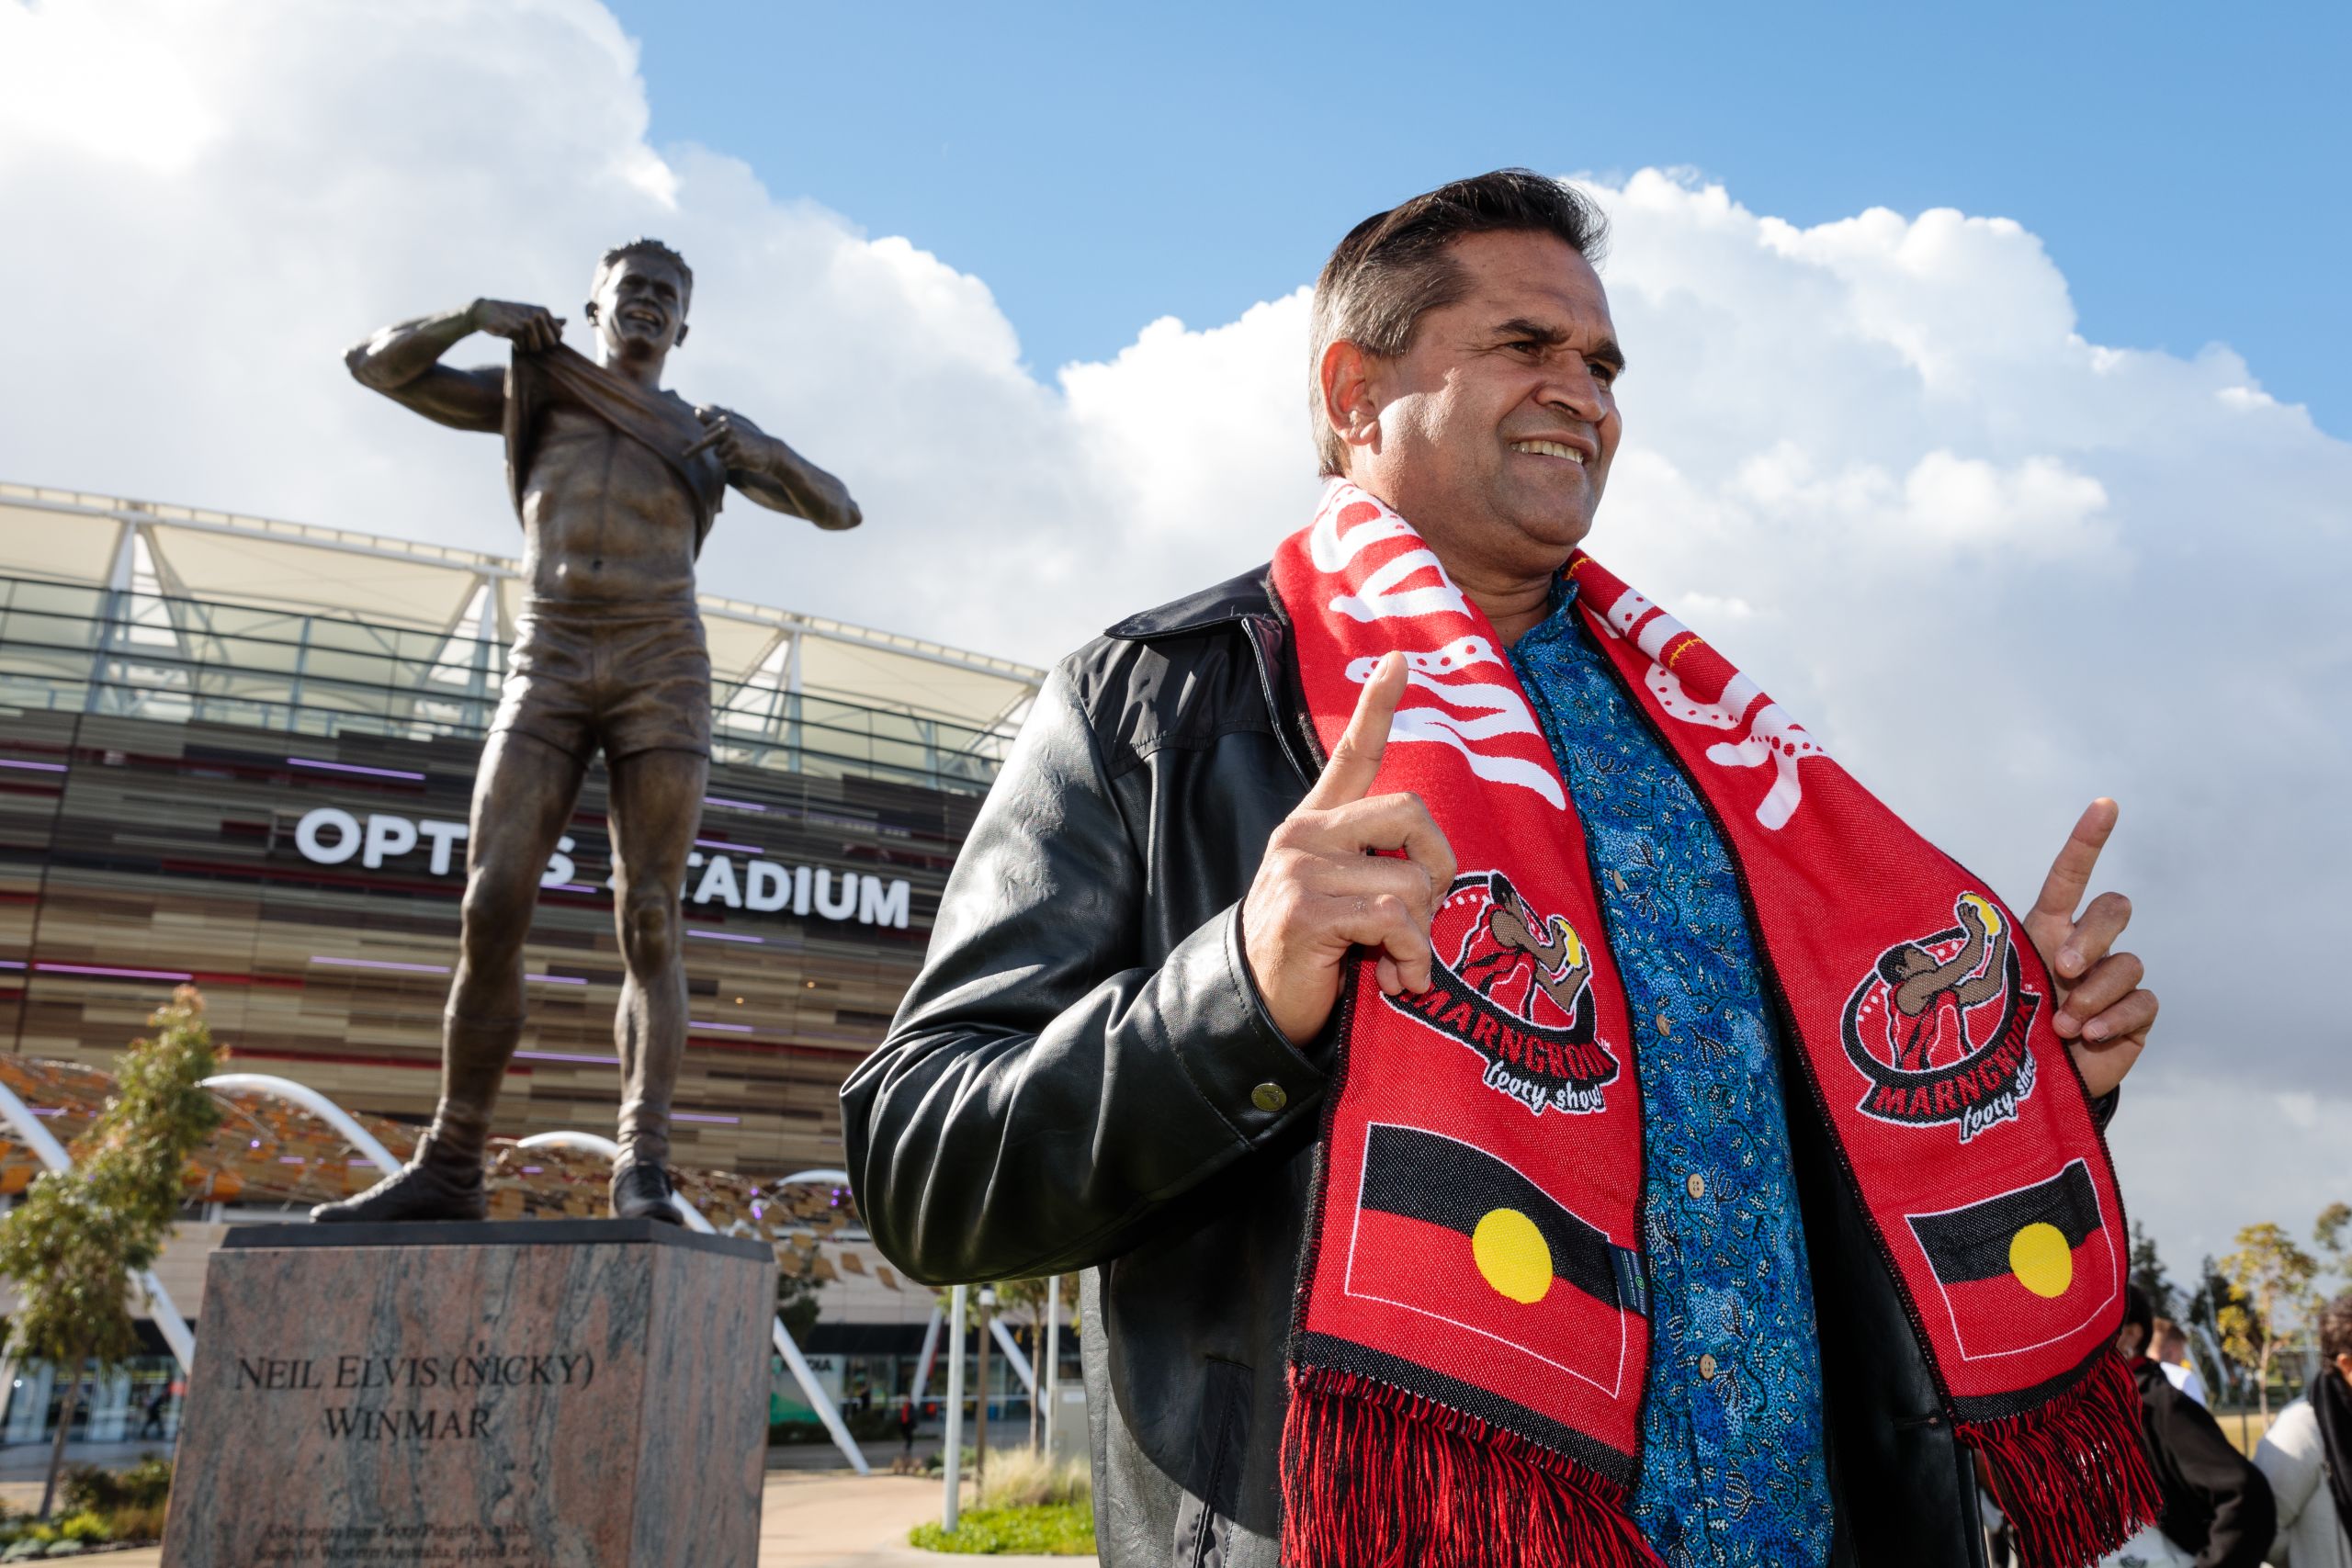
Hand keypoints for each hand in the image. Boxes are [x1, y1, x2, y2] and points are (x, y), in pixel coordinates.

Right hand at [470, 299, 563, 351]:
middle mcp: (538, 315)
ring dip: (528, 348)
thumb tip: (567, 321)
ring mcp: (527, 321)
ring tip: (520, 340)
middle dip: (540, 346)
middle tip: (528, 341)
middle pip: (550, 343)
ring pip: (537, 347)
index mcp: (544, 311)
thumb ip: (548, 320)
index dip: (549, 342)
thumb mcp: (530, 315)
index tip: (538, 339)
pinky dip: (518, 348)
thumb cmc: (511, 316)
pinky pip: (523, 348)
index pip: (559, 335)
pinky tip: (512, 340)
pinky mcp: (515, 328)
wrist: (486, 312)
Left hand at [685, 405, 771, 468]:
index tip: (717, 439)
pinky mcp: (737, 455)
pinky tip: (742, 459)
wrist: (770, 451)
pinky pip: (724, 464)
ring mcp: (733, 442)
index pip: (705, 433)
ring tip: (740, 452)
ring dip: (726, 456)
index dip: (711, 439)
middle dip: (718, 447)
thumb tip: (696, 411)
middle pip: (707, 444)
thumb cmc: (747, 439)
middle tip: (734, 446)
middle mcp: (728, 429)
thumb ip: (712, 420)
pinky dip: (731, 464)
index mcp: (725, 420)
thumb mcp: (731, 426)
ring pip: (717, 455)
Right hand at [1241, 653, 1457, 1043]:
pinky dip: (1411, 961)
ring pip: (1411, 883)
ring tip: (1396, 962)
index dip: (1378, 705)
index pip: (1352, 755)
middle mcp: (1304, 834)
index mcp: (1315, 824)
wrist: (1250, 1008)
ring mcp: (1301, 869)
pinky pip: (1395, 923)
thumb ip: (1377, 873)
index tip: (1399, 659)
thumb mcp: (1342, 900)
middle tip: (1426, 914)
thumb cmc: (1308, 956)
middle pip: (1412, 816)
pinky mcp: (1305, 909)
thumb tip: (1436, 880)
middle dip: (1439, 870)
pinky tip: (1395, 982)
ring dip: (1421, 936)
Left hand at [2021, 799, 2154, 1098]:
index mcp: (2045, 929)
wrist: (2025, 1084)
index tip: (2106, 804)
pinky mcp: (2135, 1014)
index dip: (2088, 840)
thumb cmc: (2001, 1031)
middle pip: (2114, 909)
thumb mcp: (1995, 990)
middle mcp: (2084, 947)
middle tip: (2063, 969)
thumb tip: (2060, 963)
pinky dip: (2116, 1018)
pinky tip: (2090, 1037)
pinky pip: (2143, 1001)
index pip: (2069, 876)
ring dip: (2094, 994)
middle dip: (2094, 935)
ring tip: (2063, 1024)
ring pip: (2128, 963)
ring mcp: (2112, 979)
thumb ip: (2012, 965)